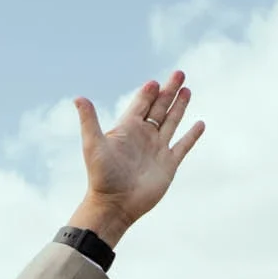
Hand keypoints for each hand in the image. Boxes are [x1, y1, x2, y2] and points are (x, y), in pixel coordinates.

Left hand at [67, 70, 203, 245]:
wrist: (115, 205)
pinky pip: (183, 146)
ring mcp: (157, 149)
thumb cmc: (101, 176)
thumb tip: (78, 98)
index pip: (140, 104)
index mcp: (127, 130)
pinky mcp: (169, 164)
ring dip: (179, 106)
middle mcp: (143, 137)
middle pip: (159, 108)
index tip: (154, 82)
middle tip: (179, 73)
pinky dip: (192, 135)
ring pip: (172, 122)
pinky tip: (199, 124)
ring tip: (187, 90)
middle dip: (169, 91)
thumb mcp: (93, 145)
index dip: (147, 92)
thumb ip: (89, 120)